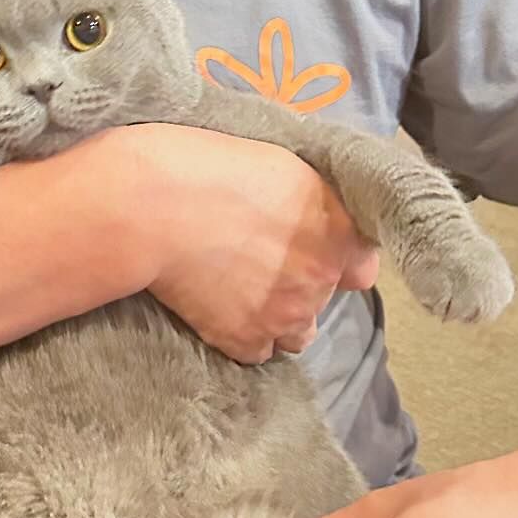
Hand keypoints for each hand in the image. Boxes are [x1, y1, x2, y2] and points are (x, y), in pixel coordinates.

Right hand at [124, 124, 378, 364]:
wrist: (153, 207)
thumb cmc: (211, 167)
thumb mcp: (282, 163)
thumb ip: (318, 198)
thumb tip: (327, 217)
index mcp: (338, 229)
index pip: (364, 264)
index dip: (339, 256)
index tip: (315, 248)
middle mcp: (321, 277)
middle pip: (325, 297)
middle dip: (301, 283)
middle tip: (259, 259)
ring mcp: (285, 314)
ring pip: (297, 334)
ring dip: (279, 318)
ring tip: (242, 293)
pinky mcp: (245, 340)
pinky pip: (257, 353)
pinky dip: (243, 337)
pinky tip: (220, 310)